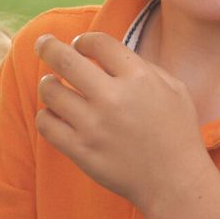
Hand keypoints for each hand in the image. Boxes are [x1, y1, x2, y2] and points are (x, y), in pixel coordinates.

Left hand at [34, 32, 212, 214]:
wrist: (173, 178)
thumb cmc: (176, 129)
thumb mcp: (173, 87)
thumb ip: (143, 67)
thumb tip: (110, 56)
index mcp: (138, 77)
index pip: (98, 43)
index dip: (85, 40)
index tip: (81, 44)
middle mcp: (112, 97)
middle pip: (65, 61)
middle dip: (48, 47)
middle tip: (43, 43)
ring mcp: (93, 125)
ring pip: (51, 92)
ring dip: (48, 83)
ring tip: (53, 84)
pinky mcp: (79, 150)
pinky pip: (46, 124)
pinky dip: (46, 114)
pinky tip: (55, 113)